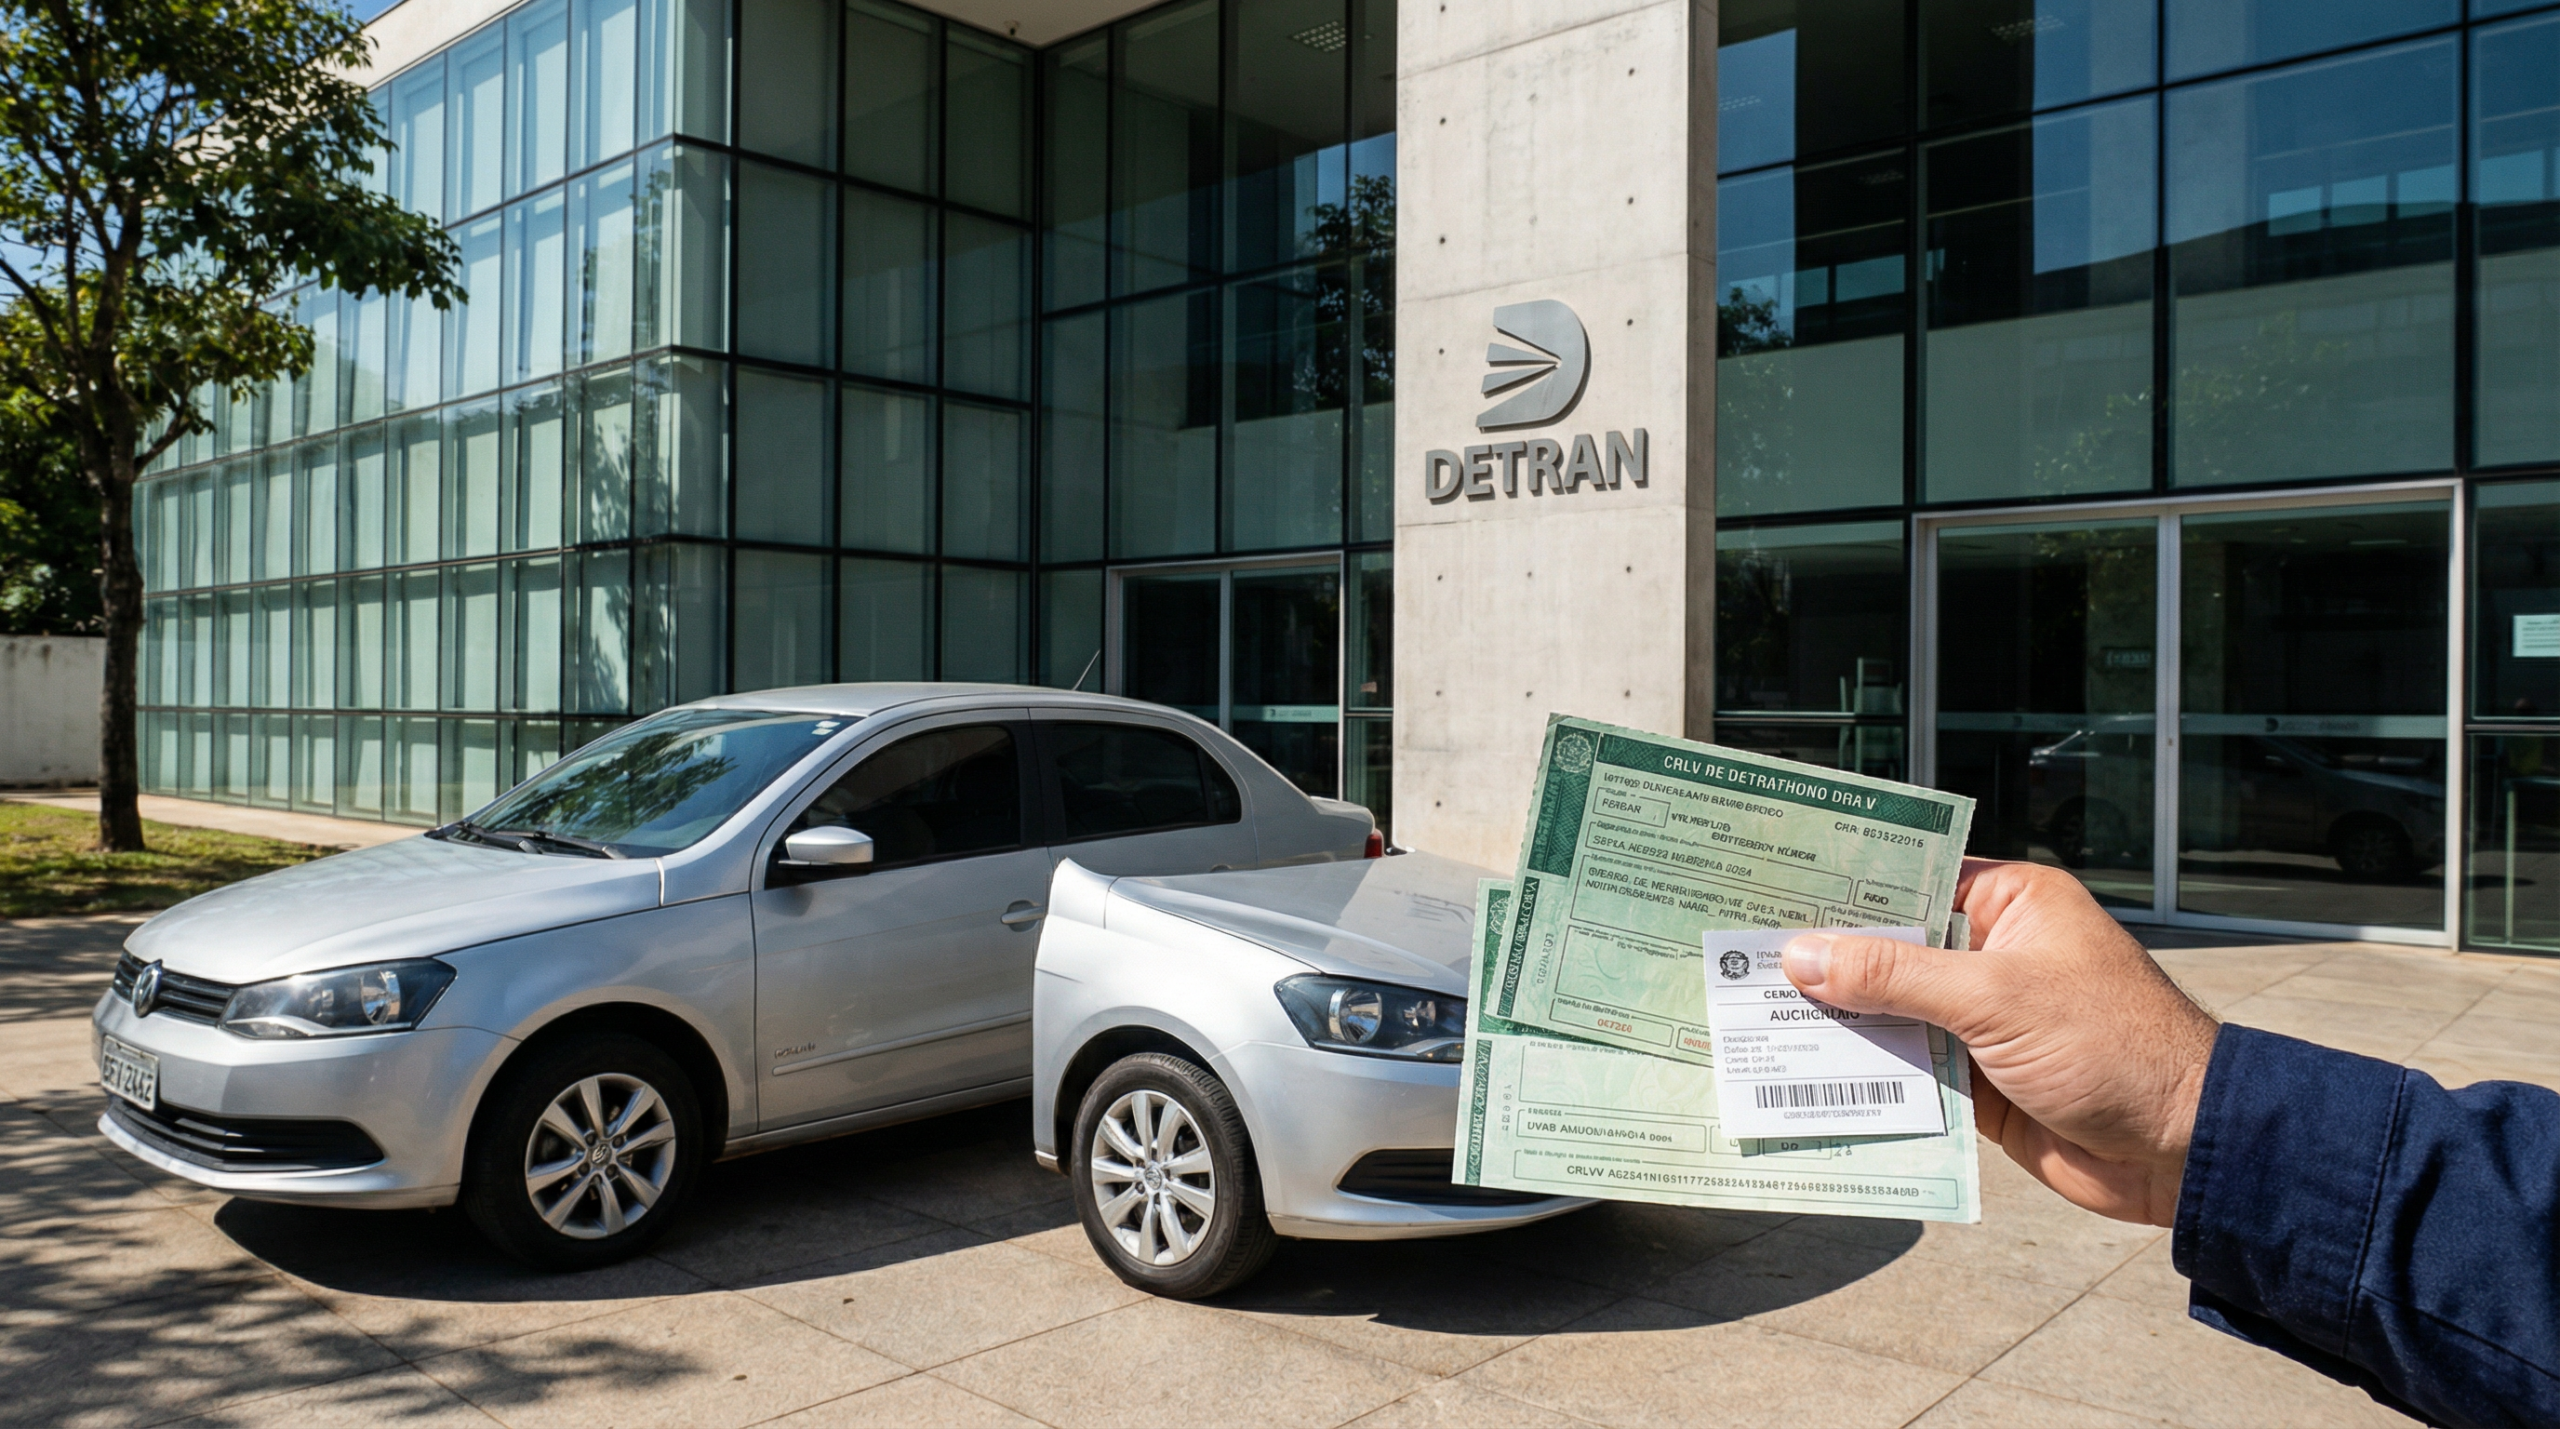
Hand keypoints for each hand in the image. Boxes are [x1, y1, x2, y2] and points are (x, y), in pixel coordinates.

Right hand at [1783, 860, 2218, 1225]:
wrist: (2181, 1149)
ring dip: (1840, 1023)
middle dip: (1827, 961)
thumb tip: (1804, 956)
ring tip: (1752, 1017)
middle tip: (1741, 958)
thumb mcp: (1996, 998)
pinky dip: (1866, 1075)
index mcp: (2012, 905)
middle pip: (1892, 950)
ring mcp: (1984, 1019)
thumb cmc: (2113, 1047)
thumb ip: (1895, 977)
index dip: (1845, 887)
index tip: (1774, 889)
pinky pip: (1907, 1069)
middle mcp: (1994, 954)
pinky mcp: (1978, 1080)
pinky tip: (1804, 1076)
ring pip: (1893, 1013)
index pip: (1912, 880)